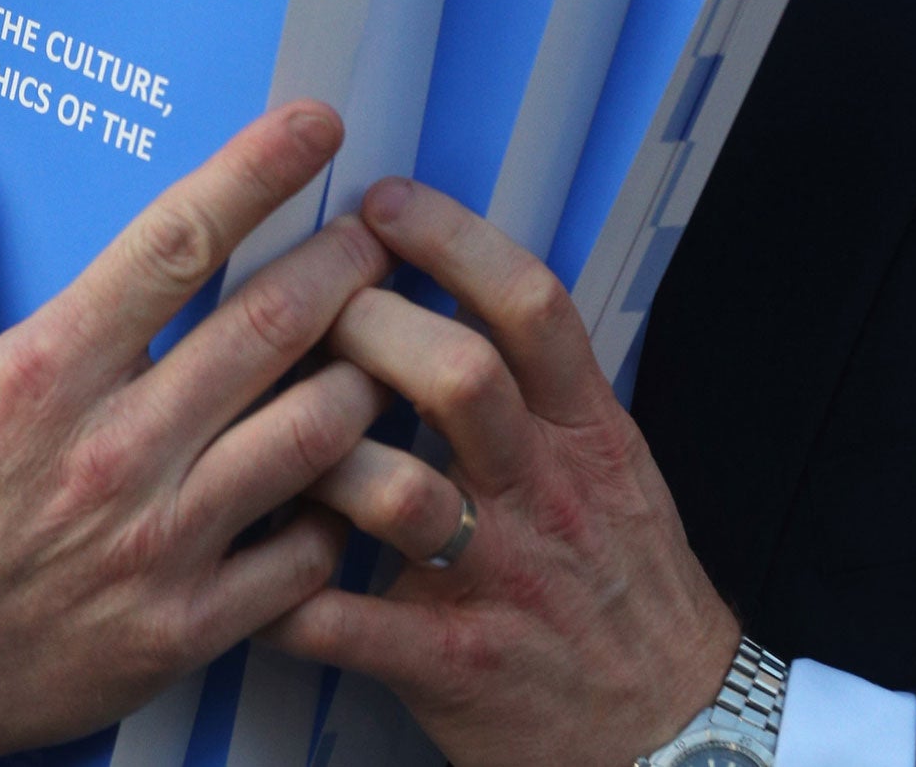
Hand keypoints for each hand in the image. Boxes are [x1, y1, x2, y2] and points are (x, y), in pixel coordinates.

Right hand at [0, 102, 392, 766]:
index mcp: (45, 371)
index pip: (174, 244)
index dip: (258, 172)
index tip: (319, 124)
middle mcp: (113, 449)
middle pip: (272, 326)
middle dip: (346, 266)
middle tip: (377, 237)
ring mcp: (158, 544)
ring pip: (314, 434)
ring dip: (365, 378)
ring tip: (379, 348)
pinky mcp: (186, 628)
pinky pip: (308, 552)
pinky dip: (340, 507)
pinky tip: (344, 479)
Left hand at [267, 177, 739, 766]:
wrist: (671, 738)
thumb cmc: (620, 588)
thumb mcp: (610, 468)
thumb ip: (538, 390)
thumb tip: (445, 288)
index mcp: (589, 434)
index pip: (533, 307)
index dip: (455, 242)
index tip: (384, 201)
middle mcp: (548, 494)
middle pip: (460, 376)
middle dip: (368, 328)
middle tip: (304, 309)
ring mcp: (503, 580)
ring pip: (400, 493)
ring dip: (317, 455)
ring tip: (263, 434)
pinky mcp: (456, 666)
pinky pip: (351, 624)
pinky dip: (286, 596)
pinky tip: (244, 567)